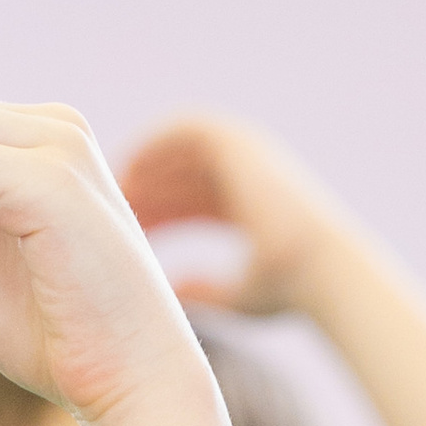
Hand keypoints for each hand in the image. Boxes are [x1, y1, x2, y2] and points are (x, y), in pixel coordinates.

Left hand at [115, 117, 347, 319]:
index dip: (158, 215)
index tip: (127, 232)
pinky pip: (183, 130)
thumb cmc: (285, 289)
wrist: (317, 262)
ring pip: (179, 151)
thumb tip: (172, 290)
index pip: (190, 204)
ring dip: (145, 165)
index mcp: (247, 208)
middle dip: (145, 192)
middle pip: (180, 177)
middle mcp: (246, 175)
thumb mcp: (238, 296)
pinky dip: (153, 143)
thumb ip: (205, 290)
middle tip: (108, 211)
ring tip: (112, 189)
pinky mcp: (236, 141)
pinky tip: (128, 169)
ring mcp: (243, 154)